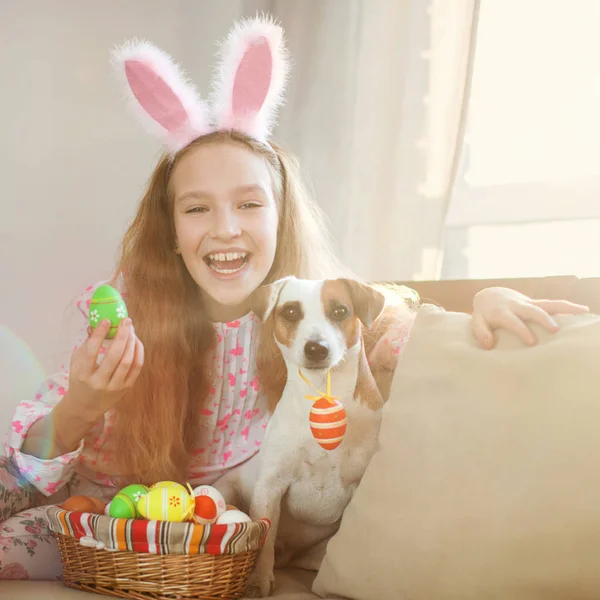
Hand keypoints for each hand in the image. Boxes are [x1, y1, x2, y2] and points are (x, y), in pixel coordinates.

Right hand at [68, 318, 143, 414]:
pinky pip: (136, 368)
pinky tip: (136, 342)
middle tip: (125, 321)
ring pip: (127, 362)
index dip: (99, 334)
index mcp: (83, 374)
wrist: (85, 407)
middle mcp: (99, 382)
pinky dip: (139, 353)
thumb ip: (85, 345)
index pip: (92, 352)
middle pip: (114, 356)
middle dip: (122, 336)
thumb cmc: (80, 380)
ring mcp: (114, 386)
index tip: (106, 320)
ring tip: (131, 329)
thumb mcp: (76, 364)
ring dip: (131, 342)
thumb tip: (96, 325)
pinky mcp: (126, 388)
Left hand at [472, 287, 589, 348]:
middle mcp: (516, 305)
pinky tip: (582, 311)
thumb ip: (481, 332)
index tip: (532, 342)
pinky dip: (567, 307)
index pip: (512, 321)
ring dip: (564, 307)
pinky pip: (552, 304)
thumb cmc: (484, 314)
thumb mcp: (477, 322)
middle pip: (532, 310)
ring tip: (582, 310)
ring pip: (547, 303)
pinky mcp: (535, 303)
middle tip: (555, 329)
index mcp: (501, 312)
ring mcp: (528, 303)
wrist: (489, 296)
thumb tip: (489, 345)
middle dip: (543, 319)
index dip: (522, 330)